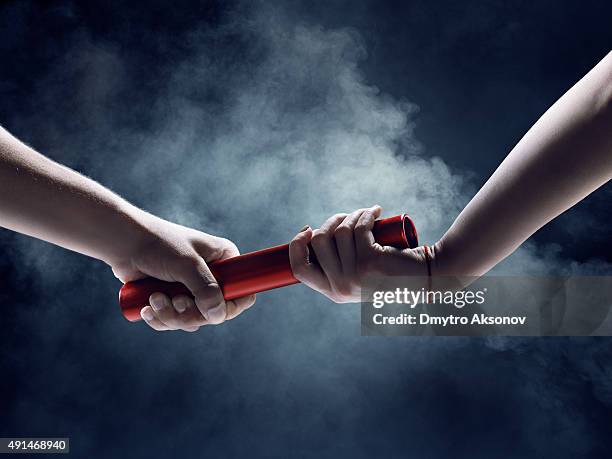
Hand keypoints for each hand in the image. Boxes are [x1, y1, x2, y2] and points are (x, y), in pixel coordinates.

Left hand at [110, 214, 254, 331]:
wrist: (123, 242)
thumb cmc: (157, 244)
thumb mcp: (187, 265)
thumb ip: (205, 289)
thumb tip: (218, 316)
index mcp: (224, 259)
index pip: (243, 291)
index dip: (231, 306)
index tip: (211, 311)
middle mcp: (212, 275)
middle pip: (215, 311)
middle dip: (190, 313)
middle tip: (174, 302)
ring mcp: (192, 288)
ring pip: (193, 319)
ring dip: (171, 316)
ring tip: (153, 300)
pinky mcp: (173, 298)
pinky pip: (175, 320)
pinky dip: (161, 318)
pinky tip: (146, 307)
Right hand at [289, 206, 429, 302]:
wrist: (426, 277)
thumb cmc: (392, 272)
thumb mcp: (359, 277)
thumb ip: (338, 266)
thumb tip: (314, 238)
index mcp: (334, 293)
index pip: (300, 268)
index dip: (297, 244)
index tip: (307, 229)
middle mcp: (341, 287)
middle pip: (318, 242)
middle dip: (331, 221)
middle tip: (348, 217)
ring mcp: (355, 275)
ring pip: (339, 231)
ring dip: (352, 215)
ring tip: (367, 214)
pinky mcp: (371, 260)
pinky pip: (359, 227)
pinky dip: (367, 214)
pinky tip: (376, 212)